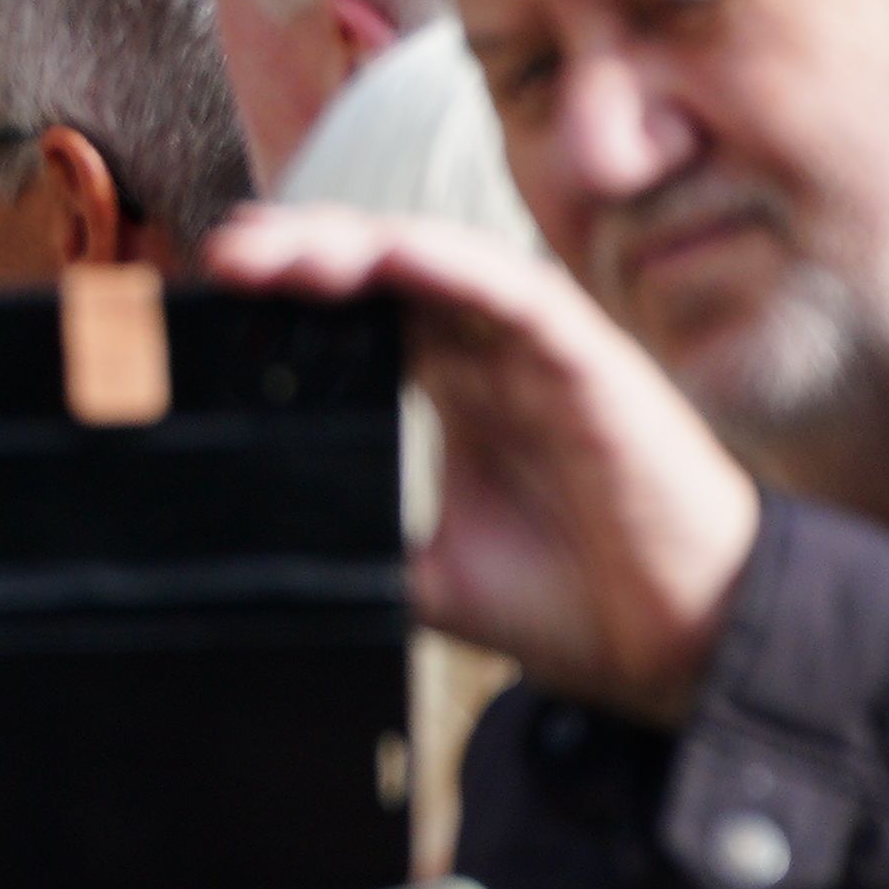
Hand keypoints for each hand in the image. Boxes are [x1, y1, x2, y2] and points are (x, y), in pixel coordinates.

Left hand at [209, 207, 764, 725]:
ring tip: (275, 248)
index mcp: (457, 388)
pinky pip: (515, 294)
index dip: (293, 293)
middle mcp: (494, 354)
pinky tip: (389, 256)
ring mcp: (540, 351)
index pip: (364, 312)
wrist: (672, 643)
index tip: (216, 298)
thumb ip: (356, 546)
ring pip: (439, 264)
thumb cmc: (570, 601)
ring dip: (355, 246)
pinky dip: (451, 265)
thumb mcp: (426, 577)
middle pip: (387, 273)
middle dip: (302, 254)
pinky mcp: (591, 361)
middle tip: (223, 259)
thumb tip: (254, 560)